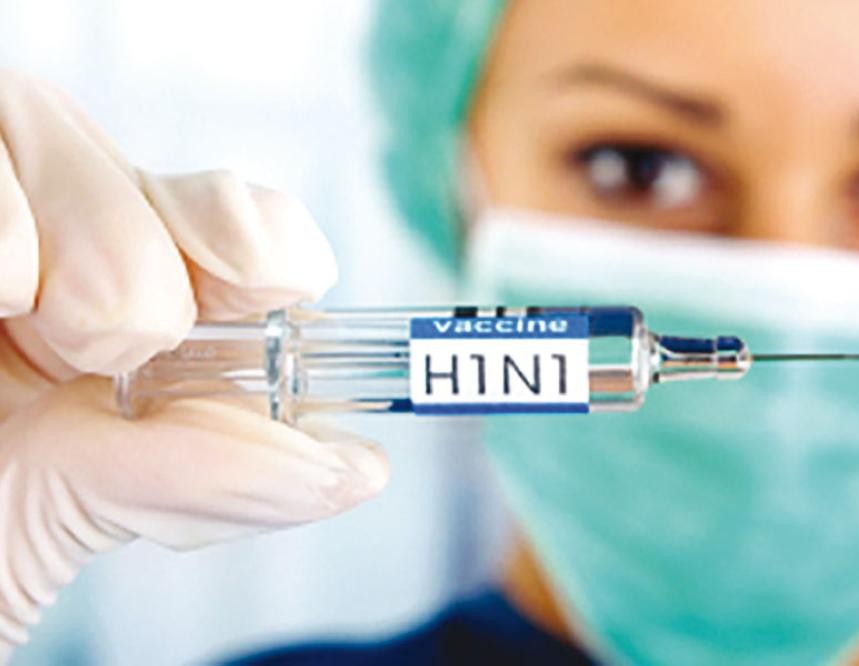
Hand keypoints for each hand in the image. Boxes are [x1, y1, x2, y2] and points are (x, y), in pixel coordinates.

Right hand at [0, 70, 388, 660]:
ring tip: (29, 321)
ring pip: (60, 130)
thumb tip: (359, 470)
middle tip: (107, 344)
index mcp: (134, 302)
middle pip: (159, 176)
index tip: (270, 282)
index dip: (265, 239)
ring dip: (80, 252)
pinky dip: (2, 228)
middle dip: (157, 272)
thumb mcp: (86, 502)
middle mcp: (62, 232)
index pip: (241, 225)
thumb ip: (217, 478)